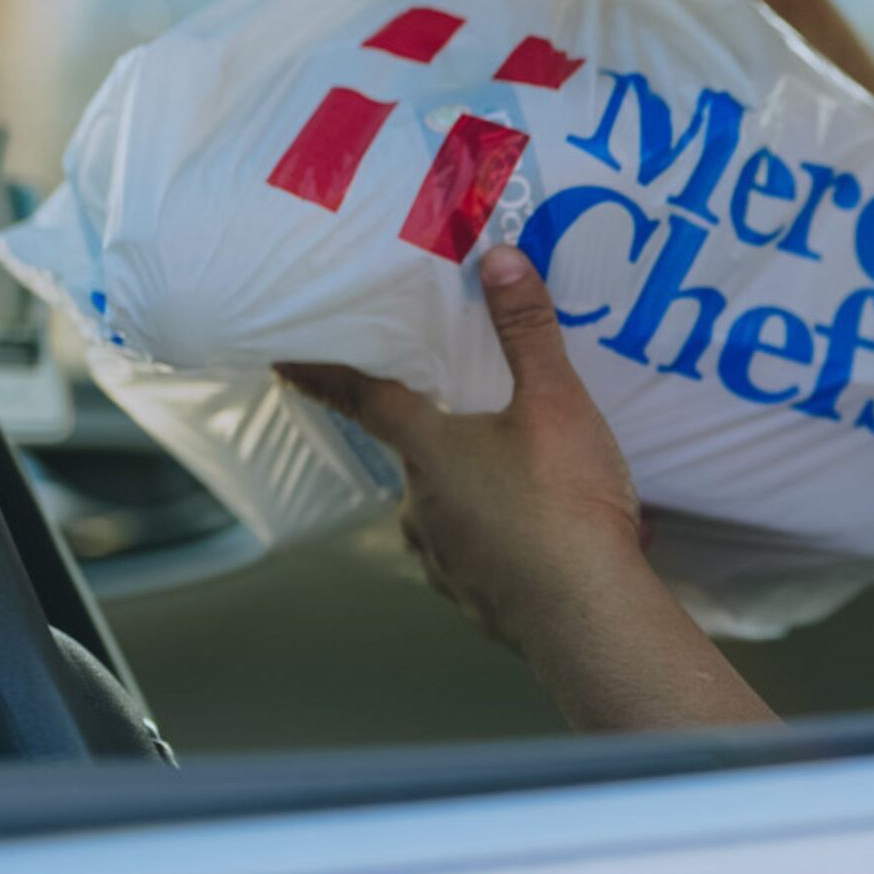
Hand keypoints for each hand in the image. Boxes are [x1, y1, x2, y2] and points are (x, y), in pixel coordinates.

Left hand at [281, 246, 646, 656]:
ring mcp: (441, 560)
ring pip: (444, 512)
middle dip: (441, 441)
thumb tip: (501, 259)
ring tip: (531, 489)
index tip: (287, 362)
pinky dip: (497, 543)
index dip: (328, 376)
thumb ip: (529, 332)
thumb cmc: (564, 502)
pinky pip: (474, 558)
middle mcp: (421, 506)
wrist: (587, 614)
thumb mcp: (557, 403)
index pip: (366, 400)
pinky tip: (540, 542)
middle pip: (418, 459)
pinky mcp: (471, 600)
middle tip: (482, 426)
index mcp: (430, 451)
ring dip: (473, 496)